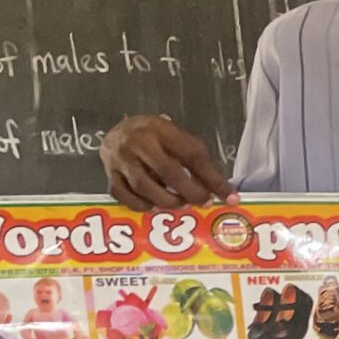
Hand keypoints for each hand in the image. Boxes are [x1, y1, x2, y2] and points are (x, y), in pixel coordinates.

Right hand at [100, 115, 231, 209]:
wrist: (118, 131)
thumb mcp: (180, 140)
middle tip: (203, 202)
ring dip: (167, 201)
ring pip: (144, 186)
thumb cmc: (157, 138)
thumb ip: (198, 163)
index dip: (213, 179)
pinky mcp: (108, 174)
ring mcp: (120, 159)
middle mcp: (139, 142)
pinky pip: (123, 195)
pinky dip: (142, 205)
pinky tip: (155, 207)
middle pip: (167, 171)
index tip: (230, 198)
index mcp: (162, 130)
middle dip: (190, 192)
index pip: (192, 156)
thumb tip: (223, 193)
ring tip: (181, 204)